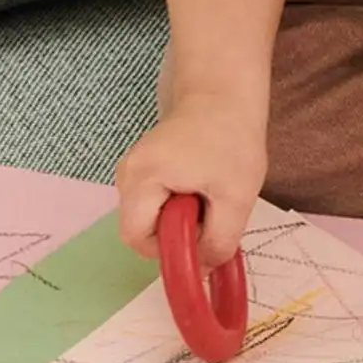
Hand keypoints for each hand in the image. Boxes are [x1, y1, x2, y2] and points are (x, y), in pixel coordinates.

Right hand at [115, 96, 265, 271]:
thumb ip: (218, 241)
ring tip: (208, 193)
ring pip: (149, 214)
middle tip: (209, 211)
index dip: (167, 249)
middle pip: (141, 226)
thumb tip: (201, 271)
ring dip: (179, 216)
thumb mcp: (236, 197)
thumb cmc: (231, 139)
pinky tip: (201, 183)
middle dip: (176, 230)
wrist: (225, 91)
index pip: (136, 237)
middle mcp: (126, 174)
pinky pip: (154, 199)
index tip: (200, 236)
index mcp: (141, 179)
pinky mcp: (144, 164)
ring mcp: (132, 167)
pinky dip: (177, 201)